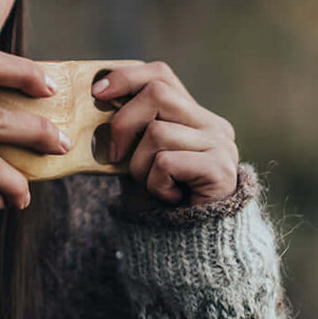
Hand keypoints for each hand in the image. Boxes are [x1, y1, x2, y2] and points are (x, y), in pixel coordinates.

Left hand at [91, 61, 237, 206]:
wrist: (188, 244)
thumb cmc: (158, 196)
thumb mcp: (137, 155)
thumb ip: (128, 128)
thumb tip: (97, 98)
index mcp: (193, 114)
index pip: (161, 74)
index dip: (127, 77)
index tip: (97, 93)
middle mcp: (213, 124)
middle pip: (157, 94)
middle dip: (123, 122)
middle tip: (115, 154)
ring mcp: (221, 145)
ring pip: (158, 132)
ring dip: (139, 164)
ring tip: (152, 184)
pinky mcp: (221, 169)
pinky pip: (166, 162)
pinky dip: (155, 182)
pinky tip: (168, 196)